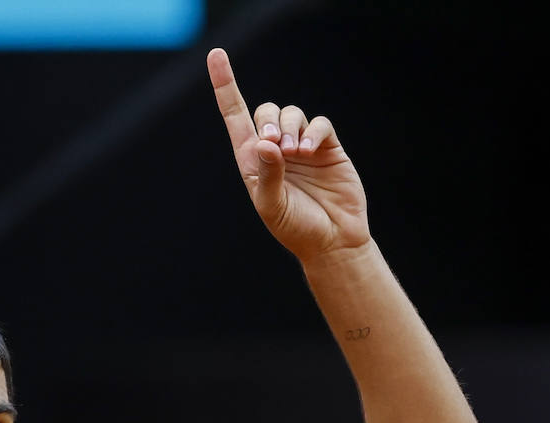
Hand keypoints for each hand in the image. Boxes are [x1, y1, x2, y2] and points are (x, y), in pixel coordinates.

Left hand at [207, 48, 370, 262]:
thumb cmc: (296, 228)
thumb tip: (263, 142)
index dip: (225, 85)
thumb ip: (267, 175)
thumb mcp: (272, 206)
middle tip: (276, 144)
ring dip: (290, 127)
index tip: (216, 55)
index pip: (235, 116)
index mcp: (252, 161)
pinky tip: (310, 150)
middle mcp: (274, 149)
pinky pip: (319, 124)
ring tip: (296, 153)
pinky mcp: (327, 147)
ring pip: (292, 113)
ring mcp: (301, 146)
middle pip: (265, 111)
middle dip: (268, 120)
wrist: (333, 240)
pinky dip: (313, 132)